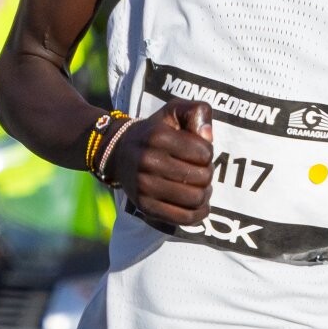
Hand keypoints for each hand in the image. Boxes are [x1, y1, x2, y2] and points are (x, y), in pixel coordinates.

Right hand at [110, 97, 218, 228]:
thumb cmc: (155, 131)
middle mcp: (148, 162)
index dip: (208, 153)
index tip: (197, 151)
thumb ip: (197, 111)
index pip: (204, 153)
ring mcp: (145, 187)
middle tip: (197, 169)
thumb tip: (208, 136)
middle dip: (207, 173)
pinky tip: (198, 203)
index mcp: (158, 137)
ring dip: (204, 193)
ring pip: (195, 199)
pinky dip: (199, 212)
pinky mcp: (145, 207)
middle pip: (202, 177)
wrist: (118, 151)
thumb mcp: (174, 110)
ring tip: (197, 185)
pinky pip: (184, 218)